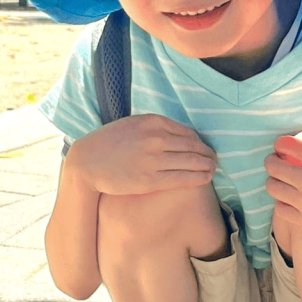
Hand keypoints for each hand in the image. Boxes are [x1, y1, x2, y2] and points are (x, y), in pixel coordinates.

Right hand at [68, 114, 215, 195]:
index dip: (200, 142)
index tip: (204, 149)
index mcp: (152, 121)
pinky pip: (182, 178)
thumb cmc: (109, 143)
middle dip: (207, 154)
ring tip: (213, 170)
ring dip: (207, 166)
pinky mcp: (149, 179)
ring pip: (191, 162)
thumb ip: (154, 127)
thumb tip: (179, 135)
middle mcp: (155, 138)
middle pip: (193, 146)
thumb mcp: (132, 125)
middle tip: (214, 160)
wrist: (86, 161)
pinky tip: (206, 179)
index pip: (187, 132)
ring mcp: (153, 159)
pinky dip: (198, 178)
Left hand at [264, 121, 301, 240]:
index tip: (285, 147)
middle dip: (273, 160)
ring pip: (272, 188)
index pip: (283, 144)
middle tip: (279, 161)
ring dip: (275, 180)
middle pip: (272, 166)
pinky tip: (291, 198)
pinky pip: (280, 209)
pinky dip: (282, 201)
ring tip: (284, 179)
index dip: (281, 143)